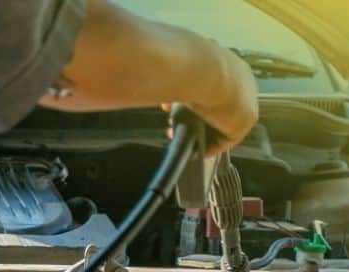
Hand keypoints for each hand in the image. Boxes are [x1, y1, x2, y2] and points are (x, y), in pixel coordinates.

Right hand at [43, 0, 257, 156]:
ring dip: (199, 130)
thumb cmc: (172, 55)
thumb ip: (138, 54)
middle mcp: (237, 76)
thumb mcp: (154, 51)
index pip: (207, 84)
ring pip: (218, 122)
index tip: (172, 106)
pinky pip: (226, 139)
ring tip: (179, 134)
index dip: (189, 98)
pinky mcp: (244, 120)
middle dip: (194, 117)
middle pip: (214, 106)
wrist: (192, 66)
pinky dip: (209, 145)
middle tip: (173, 123)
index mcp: (219, 58)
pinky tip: (195, 147)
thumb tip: (104, 48)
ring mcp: (244, 98)